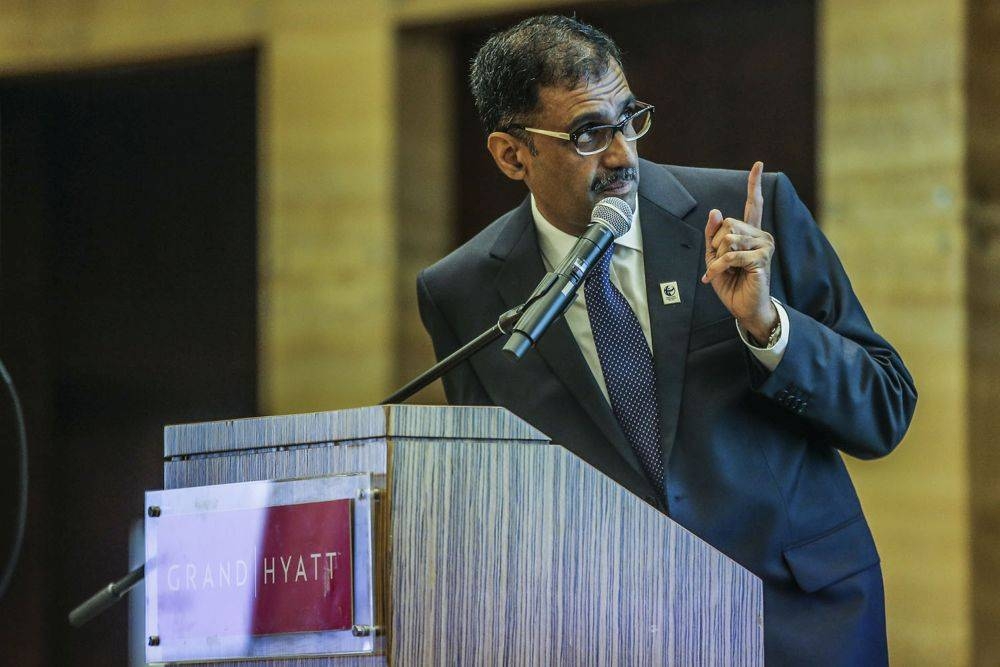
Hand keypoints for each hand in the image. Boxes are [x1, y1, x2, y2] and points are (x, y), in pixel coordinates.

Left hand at [701, 161, 777, 340]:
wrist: (743, 308)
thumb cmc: (730, 283)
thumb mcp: (713, 257)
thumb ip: (713, 235)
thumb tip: (715, 211)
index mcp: (750, 233)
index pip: (753, 204)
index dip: (754, 185)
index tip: (758, 165)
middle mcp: (761, 235)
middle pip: (728, 223)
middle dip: (715, 245)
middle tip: (720, 263)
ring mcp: (764, 245)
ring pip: (728, 237)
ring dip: (717, 257)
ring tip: (722, 271)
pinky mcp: (762, 257)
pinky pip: (731, 254)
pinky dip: (717, 267)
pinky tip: (715, 277)